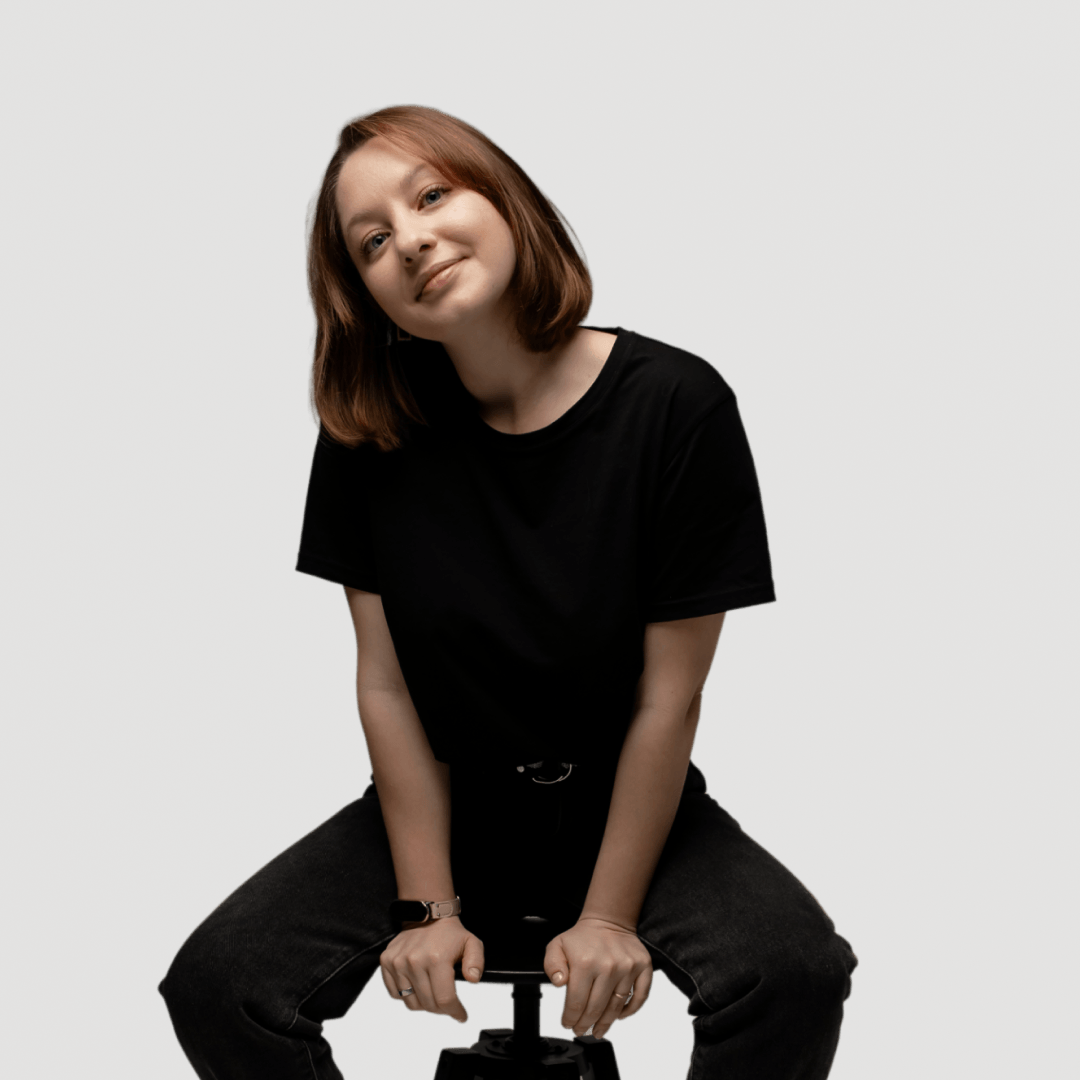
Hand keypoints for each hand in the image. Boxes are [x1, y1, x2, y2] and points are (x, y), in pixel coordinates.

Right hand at [379, 916, 485, 1024]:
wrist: (427, 915)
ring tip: (432, 992)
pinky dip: (407, 995)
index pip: (444, 1000)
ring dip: (424, 1003)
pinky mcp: (386, 962)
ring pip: (411, 1003)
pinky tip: (417, 985)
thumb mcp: (472, 944)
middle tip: (448, 1003)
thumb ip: (476, 962)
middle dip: (441, 1009)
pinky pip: (395, 994)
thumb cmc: (450, 934)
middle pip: (428, 1005)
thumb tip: (473, 978)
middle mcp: (414, 961)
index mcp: (436, 958)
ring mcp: (398, 962)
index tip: (460, 1014)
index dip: (455, 1011)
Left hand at [543, 916, 652, 1039]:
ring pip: (616, 1007)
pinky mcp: (643, 967)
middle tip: (581, 1029)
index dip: (570, 1018)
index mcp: (585, 962)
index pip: (576, 1002)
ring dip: (606, 1023)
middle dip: (586, 1024)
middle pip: (596, 1009)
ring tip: (598, 1030)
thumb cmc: (583, 937)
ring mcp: (627, 968)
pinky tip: (619, 1016)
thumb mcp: (558, 946)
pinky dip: (630, 1010)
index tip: (568, 1023)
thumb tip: (558, 982)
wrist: (609, 921)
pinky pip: (639, 997)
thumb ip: (552, 965)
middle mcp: (608, 966)